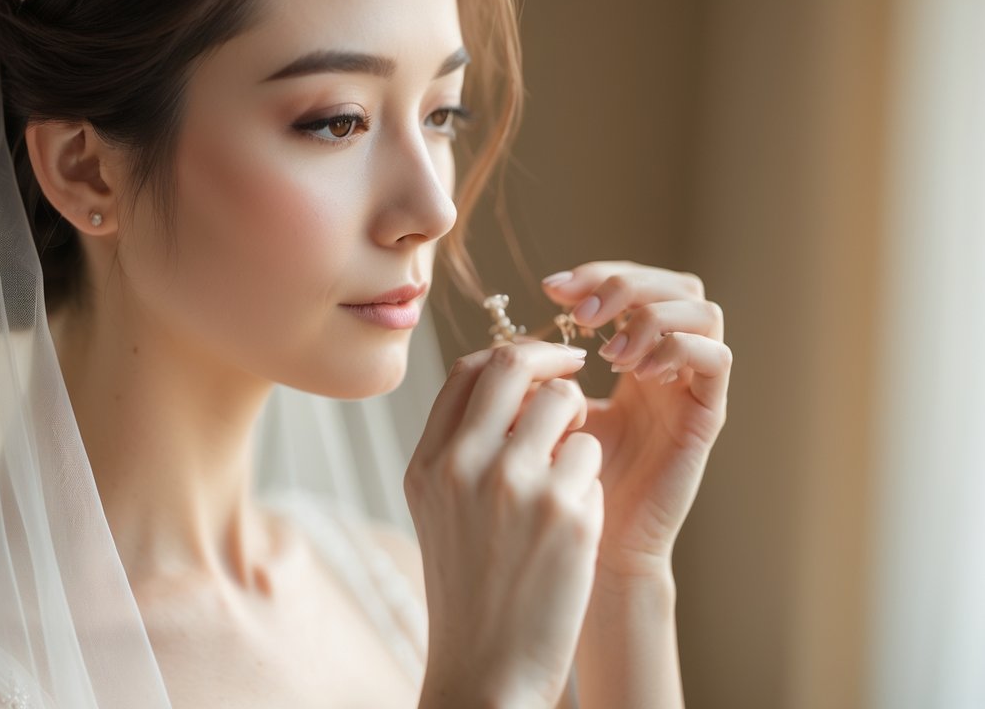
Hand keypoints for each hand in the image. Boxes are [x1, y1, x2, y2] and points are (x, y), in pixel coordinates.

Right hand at [407, 341, 603, 708]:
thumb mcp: (438, 507)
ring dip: (578, 428)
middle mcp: (465, 463)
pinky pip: (593, 458)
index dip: (511, 354)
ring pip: (567, 405)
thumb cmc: (469, 587)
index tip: (539, 362)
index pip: (468, 369)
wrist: (486, 667)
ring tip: (568, 474)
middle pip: (515, 364)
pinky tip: (572, 523)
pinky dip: (591, 481)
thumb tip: (510, 382)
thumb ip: (460, 445)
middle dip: (554, 358)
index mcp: (429, 462)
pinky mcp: (567, 513)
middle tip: (577, 367)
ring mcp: (517, 485)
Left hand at [541, 261, 731, 579]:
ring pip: (702, 308)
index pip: (631, 283)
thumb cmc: (557, 486)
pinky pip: (716, 357)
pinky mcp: (707, 415)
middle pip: (673, 283)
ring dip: (651, 315)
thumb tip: (512, 336)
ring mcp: (690, 387)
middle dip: (625, 282)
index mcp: (629, 356)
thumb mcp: (537, 415)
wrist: (588, 551)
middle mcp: (666, 364)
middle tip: (584, 311)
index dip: (594, 274)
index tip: (550, 288)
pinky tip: (636, 374)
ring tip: (610, 353)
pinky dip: (677, 348)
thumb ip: (533, 374)